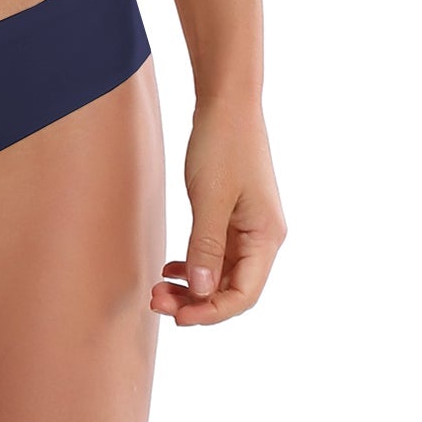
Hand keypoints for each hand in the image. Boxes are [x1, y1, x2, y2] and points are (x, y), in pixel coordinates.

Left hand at [151, 98, 285, 325]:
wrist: (226, 104)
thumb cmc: (222, 146)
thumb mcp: (210, 199)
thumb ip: (206, 248)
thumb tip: (202, 292)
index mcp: (266, 236)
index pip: (244, 295)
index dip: (211, 313)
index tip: (177, 317)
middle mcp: (263, 238)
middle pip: (232, 289)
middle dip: (196, 302)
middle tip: (155, 302)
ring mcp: (248, 229)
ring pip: (220, 275)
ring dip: (192, 288)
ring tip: (158, 289)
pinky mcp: (233, 219)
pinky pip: (215, 256)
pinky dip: (194, 267)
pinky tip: (171, 268)